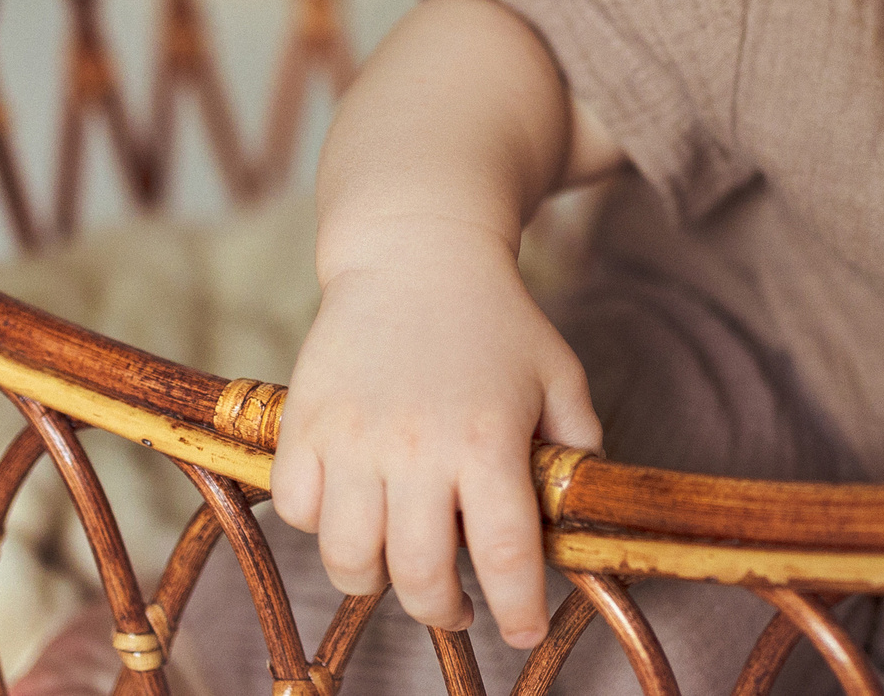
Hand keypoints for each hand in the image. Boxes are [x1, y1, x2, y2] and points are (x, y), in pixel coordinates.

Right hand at [269, 223, 601, 647]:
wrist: (415, 251)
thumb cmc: (496, 319)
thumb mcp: (558, 375)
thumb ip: (577, 448)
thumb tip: (585, 520)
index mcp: (489, 439)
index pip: (506, 556)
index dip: (518, 611)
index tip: (523, 633)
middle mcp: (418, 446)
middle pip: (421, 577)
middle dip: (446, 613)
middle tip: (460, 609)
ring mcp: (354, 437)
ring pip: (349, 561)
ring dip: (378, 582)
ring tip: (400, 566)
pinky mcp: (305, 423)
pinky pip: (298, 512)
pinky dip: (322, 528)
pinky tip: (354, 510)